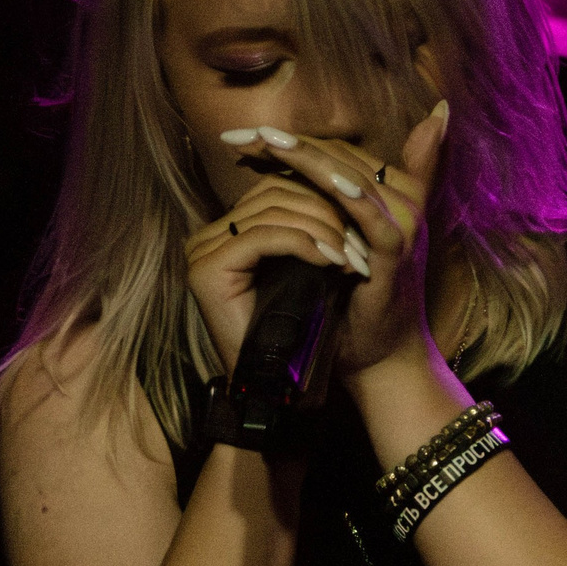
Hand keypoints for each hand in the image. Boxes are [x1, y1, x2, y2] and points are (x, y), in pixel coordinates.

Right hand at [183, 172, 360, 376]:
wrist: (285, 385)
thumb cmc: (308, 329)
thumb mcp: (315, 266)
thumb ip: (318, 224)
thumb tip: (353, 180)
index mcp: (228, 228)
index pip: (278, 186)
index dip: (323, 194)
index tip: (364, 215)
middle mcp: (209, 234)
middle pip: (274, 191)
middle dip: (326, 209)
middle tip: (362, 236)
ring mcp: (202, 249)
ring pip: (272, 210)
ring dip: (321, 228)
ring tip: (351, 252)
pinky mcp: (206, 269)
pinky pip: (263, 236)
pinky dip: (304, 244)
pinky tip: (332, 261)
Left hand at [209, 101, 449, 384]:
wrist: (380, 355)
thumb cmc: (356, 301)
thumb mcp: (340, 247)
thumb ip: (323, 209)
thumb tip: (280, 184)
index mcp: (394, 192)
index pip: (339, 151)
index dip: (294, 140)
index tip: (247, 133)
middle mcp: (404, 200)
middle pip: (340, 155)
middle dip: (288, 143)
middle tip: (240, 133)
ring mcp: (402, 224)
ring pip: (349, 174)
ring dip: (305, 156)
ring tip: (263, 140)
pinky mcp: (395, 251)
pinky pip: (365, 213)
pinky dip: (342, 193)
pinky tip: (315, 178)